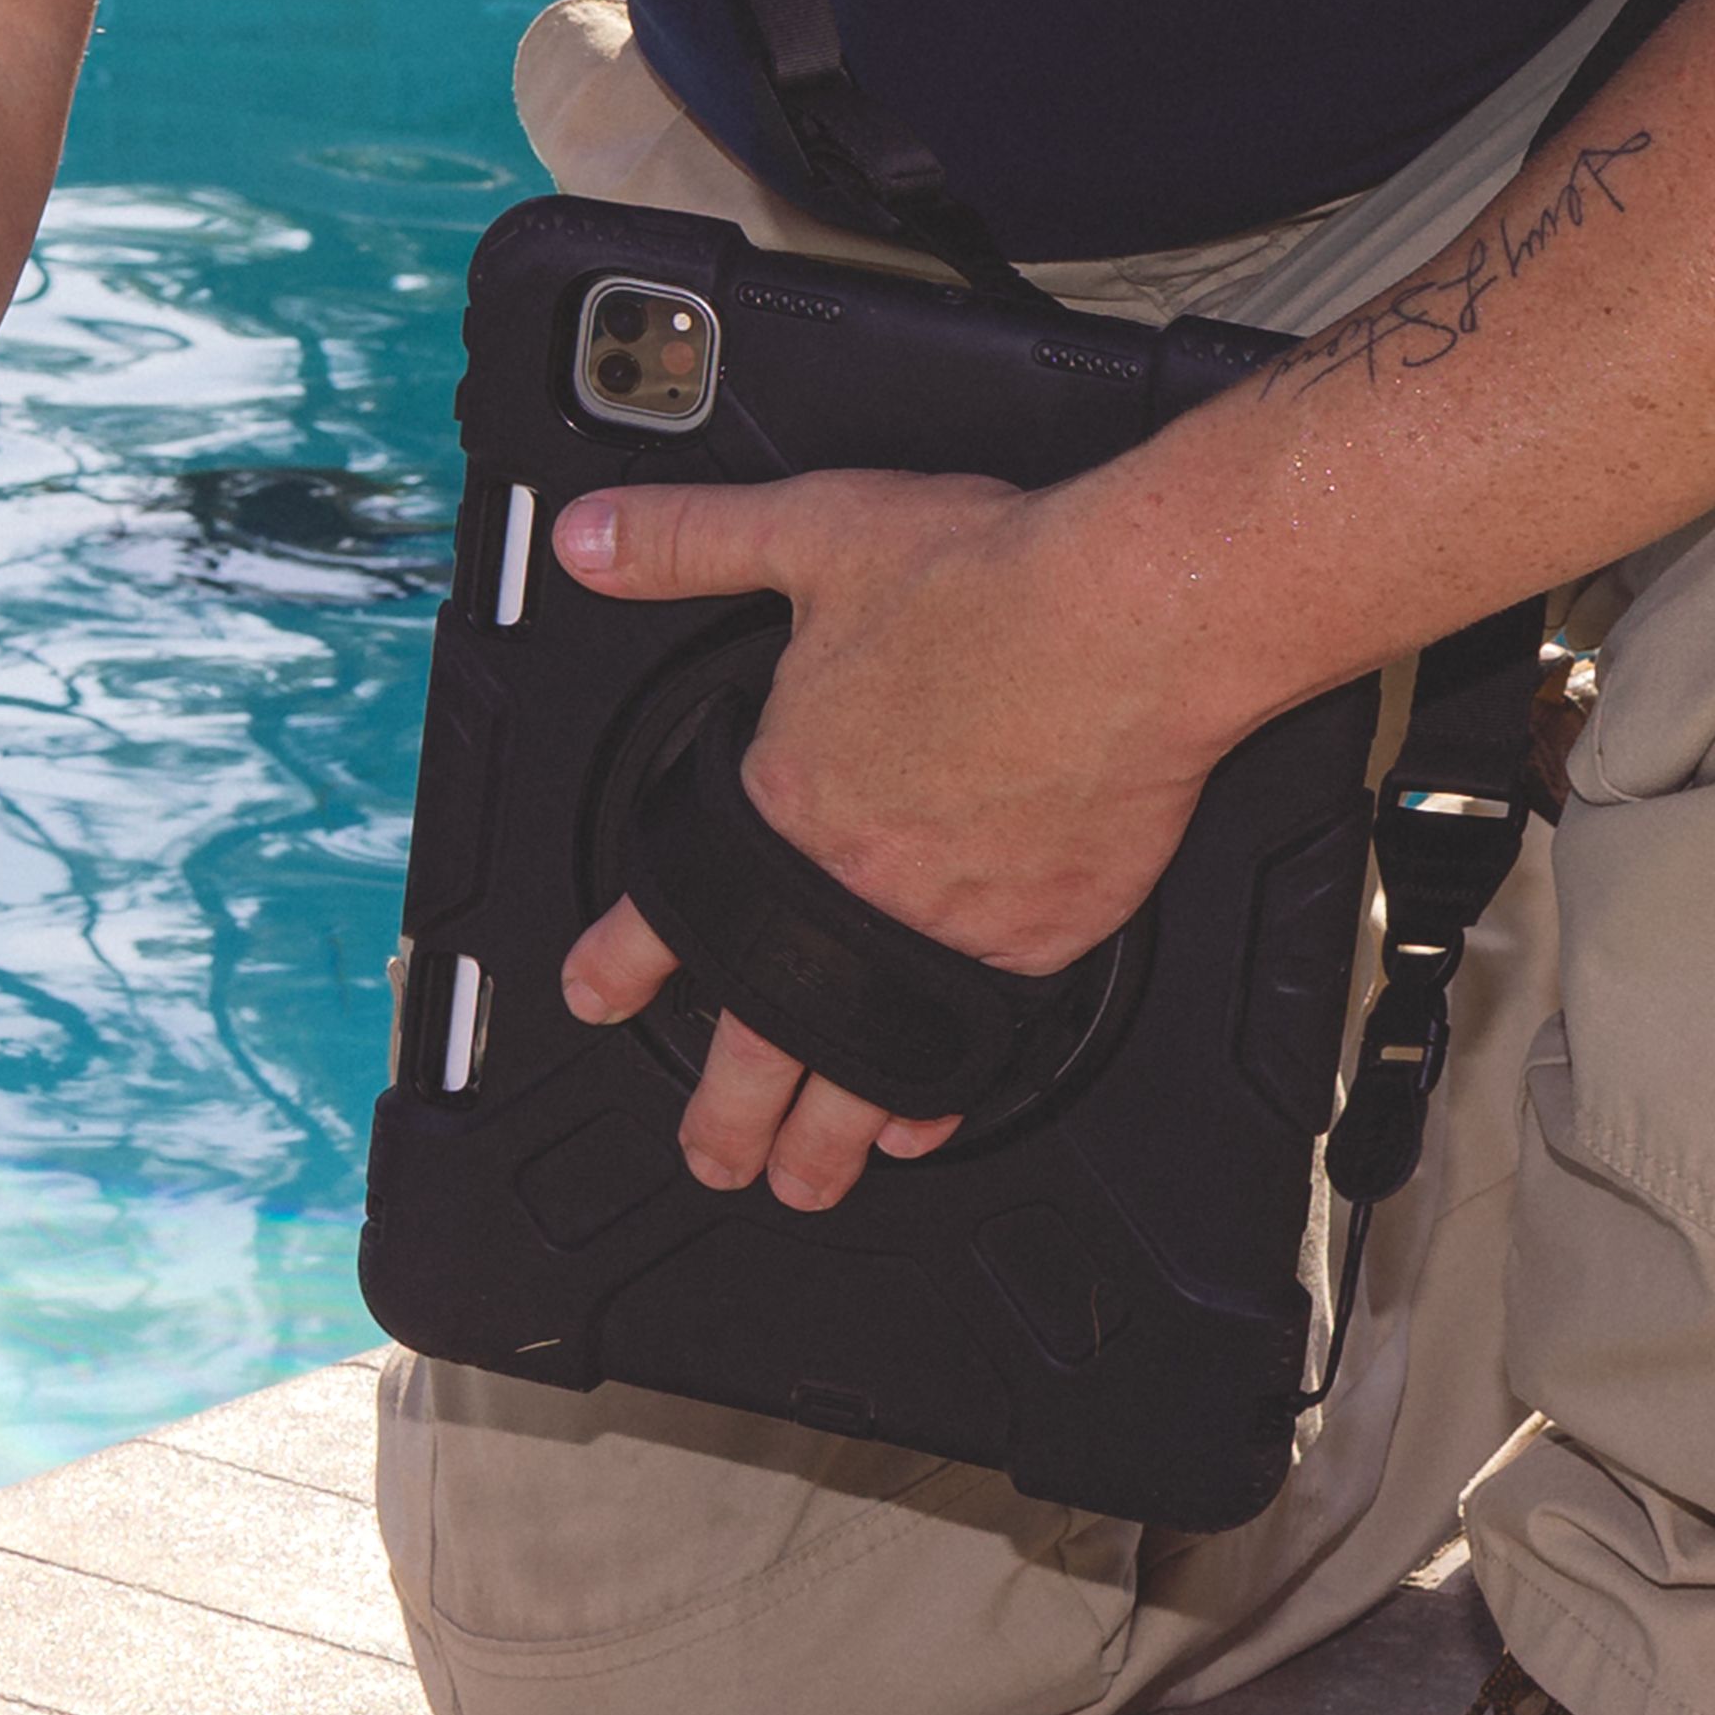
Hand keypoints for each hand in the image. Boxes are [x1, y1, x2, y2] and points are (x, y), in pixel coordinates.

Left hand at [548, 461, 1226, 1215]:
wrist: (1124, 622)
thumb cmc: (986, 580)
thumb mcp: (806, 531)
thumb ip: (687, 540)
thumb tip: (590, 541)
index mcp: (785, 795)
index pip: (673, 905)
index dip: (622, 961)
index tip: (596, 994)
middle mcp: (852, 879)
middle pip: (762, 1027)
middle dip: (722, 1106)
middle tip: (707, 1151)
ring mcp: (943, 922)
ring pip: (859, 1061)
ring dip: (820, 1135)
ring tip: (799, 1183)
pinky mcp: (1038, 938)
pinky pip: (967, 1044)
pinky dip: (935, 1095)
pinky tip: (918, 1122)